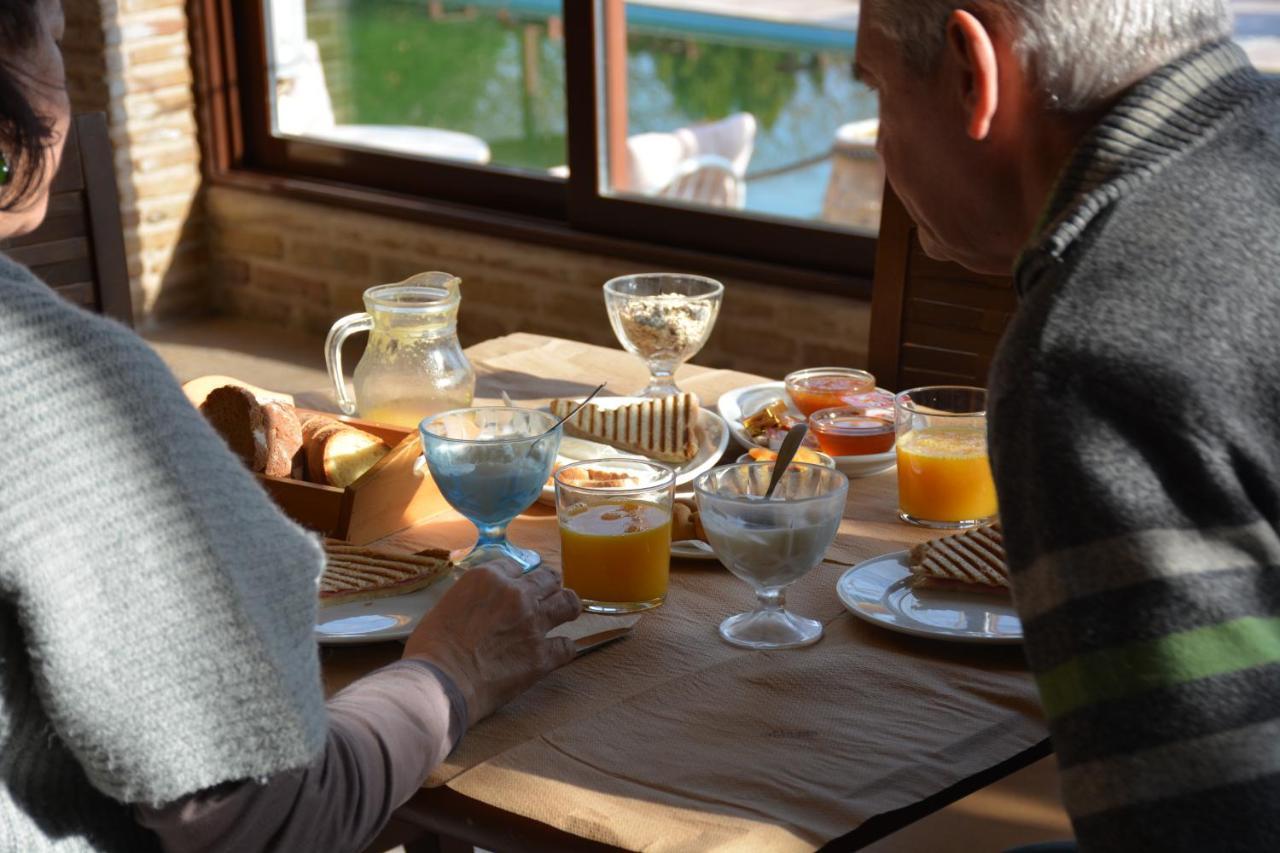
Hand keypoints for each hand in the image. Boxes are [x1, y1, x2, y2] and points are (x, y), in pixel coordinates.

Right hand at [403, 557, 580, 726]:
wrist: (440, 682)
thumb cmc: (430, 649)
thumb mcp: (445, 606)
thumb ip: (470, 599)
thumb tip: (478, 608)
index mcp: (488, 578)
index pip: (515, 564)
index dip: (517, 575)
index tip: (518, 584)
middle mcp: (516, 595)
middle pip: (548, 578)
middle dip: (549, 585)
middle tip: (546, 595)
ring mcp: (533, 624)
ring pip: (568, 603)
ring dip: (567, 607)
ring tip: (565, 613)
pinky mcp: (542, 656)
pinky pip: (568, 646)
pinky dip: (563, 649)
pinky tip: (557, 652)